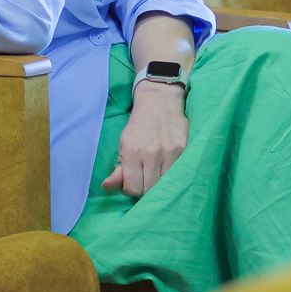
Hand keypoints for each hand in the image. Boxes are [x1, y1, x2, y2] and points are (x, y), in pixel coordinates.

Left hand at [102, 82, 187, 197]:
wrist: (159, 101)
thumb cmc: (138, 126)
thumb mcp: (124, 144)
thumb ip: (118, 169)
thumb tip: (107, 187)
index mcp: (132, 152)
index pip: (133, 187)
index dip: (130, 190)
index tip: (132, 183)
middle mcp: (151, 153)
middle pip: (149, 190)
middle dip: (144, 189)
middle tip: (144, 179)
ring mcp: (169, 152)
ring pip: (165, 185)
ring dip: (159, 185)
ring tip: (155, 175)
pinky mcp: (183, 149)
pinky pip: (177, 174)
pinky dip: (172, 176)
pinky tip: (167, 169)